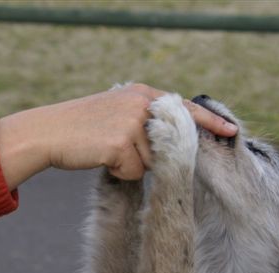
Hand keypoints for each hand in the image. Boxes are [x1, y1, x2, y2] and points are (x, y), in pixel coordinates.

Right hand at [0, 83, 237, 188]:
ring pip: (150, 162)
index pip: (183, 108)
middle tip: (113, 144)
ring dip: (131, 165)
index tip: (231, 132)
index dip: (209, 122)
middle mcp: (141, 103)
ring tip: (104, 149)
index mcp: (141, 93)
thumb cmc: (81, 129)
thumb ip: (144, 121)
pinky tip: (100, 157)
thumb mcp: (117, 114)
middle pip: (166, 145)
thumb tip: (169, 146)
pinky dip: (119, 172)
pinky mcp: (122, 142)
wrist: (47, 133)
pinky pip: (134, 171)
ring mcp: (132, 122)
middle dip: (147, 155)